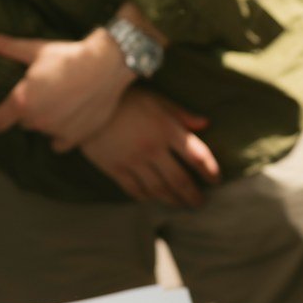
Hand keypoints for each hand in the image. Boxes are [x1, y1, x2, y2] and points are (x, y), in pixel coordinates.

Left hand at [0, 27, 133, 149]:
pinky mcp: (76, 137)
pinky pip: (59, 143)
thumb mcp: (35, 50)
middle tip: (43, 92)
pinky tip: (69, 118)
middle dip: (29, 110)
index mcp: (22, 101)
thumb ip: (5, 47)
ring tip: (61, 100)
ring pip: (43, 129)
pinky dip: (62, 133)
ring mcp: (57, 131)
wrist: (107, 65)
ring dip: (47, 120)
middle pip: (23, 122)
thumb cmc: (69, 56)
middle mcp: (37, 120)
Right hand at [79, 88, 220, 205]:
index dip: (210, 170)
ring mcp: (133, 160)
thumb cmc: (126, 97)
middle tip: (200, 203)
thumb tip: (205, 124)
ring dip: (172, 200)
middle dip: (193, 194)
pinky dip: (146, 197)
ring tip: (180, 204)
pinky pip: (135, 189)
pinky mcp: (114, 167)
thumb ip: (181, 115)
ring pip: (159, 188)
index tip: (216, 180)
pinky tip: (152, 199)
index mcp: (167, 129)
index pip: (197, 155)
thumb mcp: (156, 99)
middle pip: (179, 179)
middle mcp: (153, 147)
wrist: (86, 100)